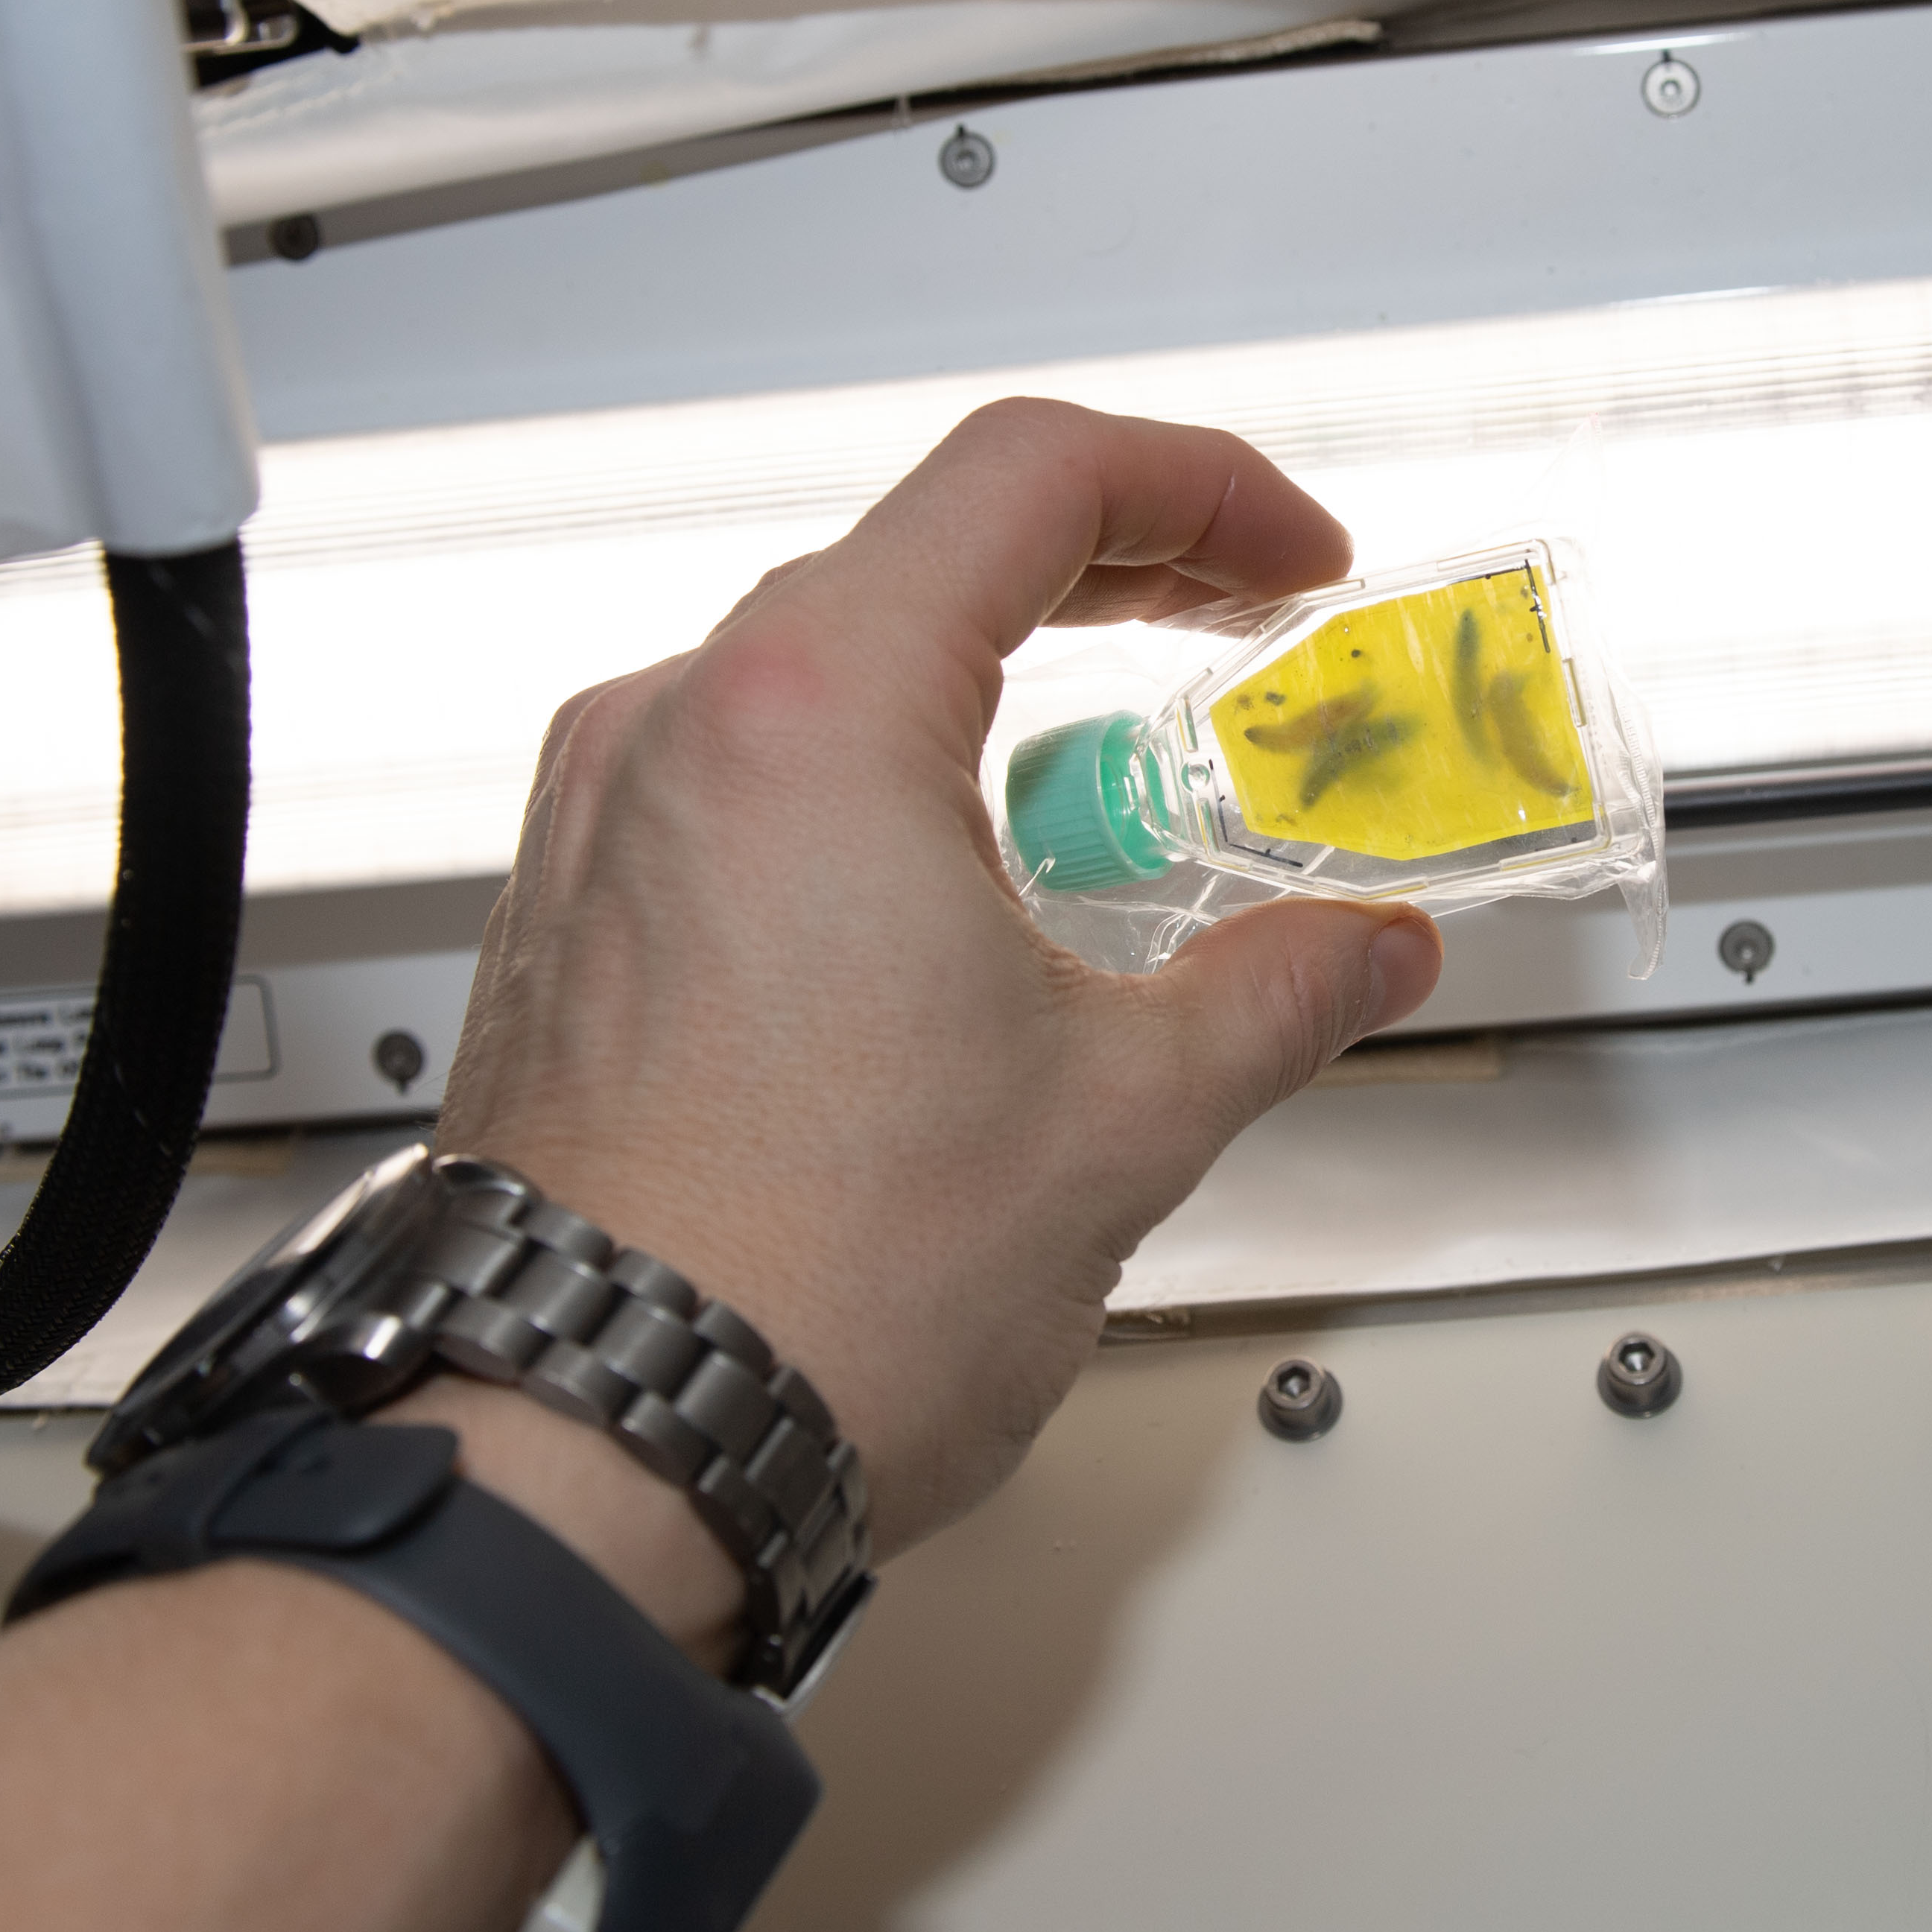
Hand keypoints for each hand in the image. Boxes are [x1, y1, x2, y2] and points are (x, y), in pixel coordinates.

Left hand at [420, 400, 1441, 1648]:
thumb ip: (1275, 995)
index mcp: (814, 714)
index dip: (1199, 486)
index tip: (1286, 555)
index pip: (1030, 474)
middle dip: (1109, 579)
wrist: (596, 1457)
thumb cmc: (804, 1292)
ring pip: (820, 671)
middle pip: (921, 551)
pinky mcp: (572, 924)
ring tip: (1109, 797)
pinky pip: (740, 783)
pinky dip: (875, 792)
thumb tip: (1359, 953)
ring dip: (985, 694)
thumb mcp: (1121, 1123)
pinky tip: (961, 902)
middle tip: (1235, 628)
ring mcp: (602, 827)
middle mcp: (677, 735)